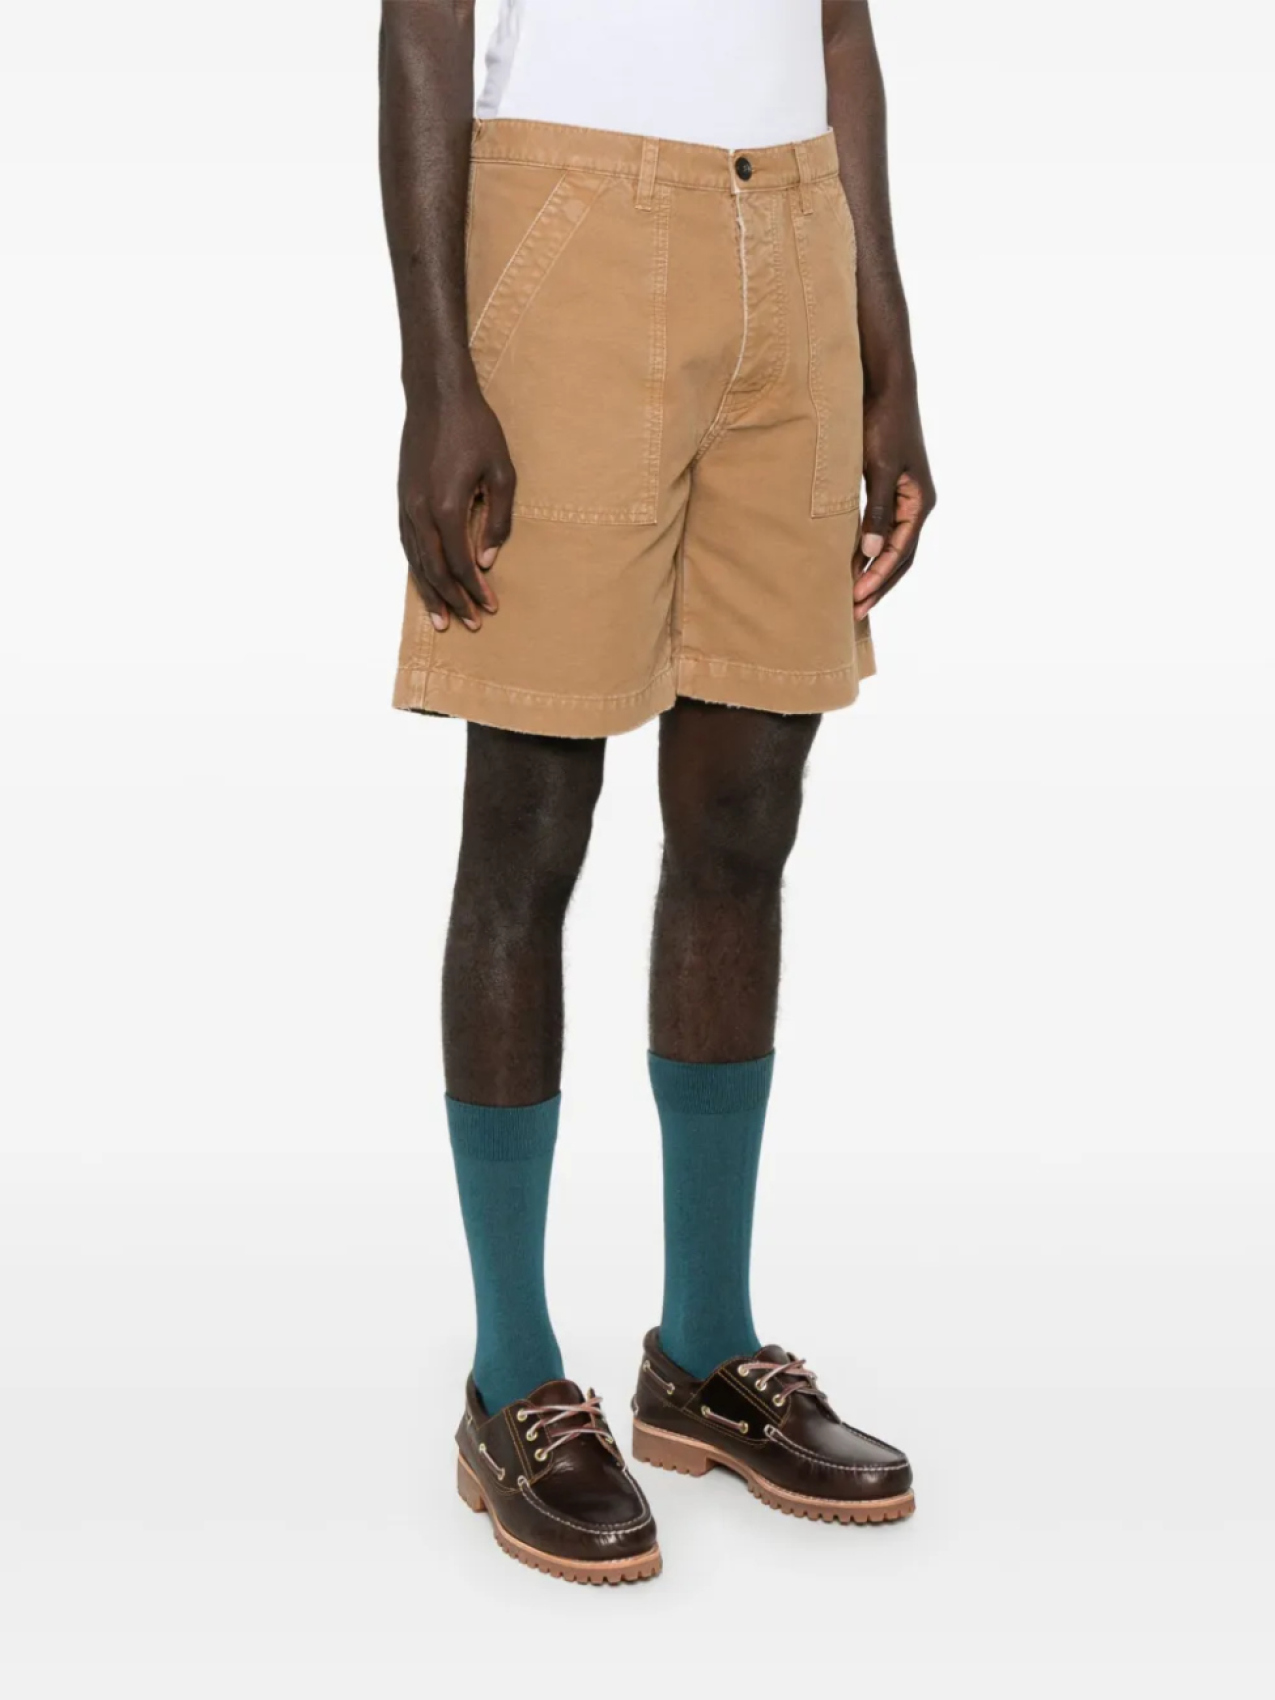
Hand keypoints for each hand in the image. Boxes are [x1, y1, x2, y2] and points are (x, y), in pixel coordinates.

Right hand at [397, 384, 515, 631]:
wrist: (436, 395)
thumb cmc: (475, 428)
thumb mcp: (502, 472)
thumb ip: (498, 519)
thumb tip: (488, 559)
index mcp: (447, 508)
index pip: (462, 564)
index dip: (476, 590)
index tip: (491, 608)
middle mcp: (420, 512)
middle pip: (436, 571)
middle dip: (454, 601)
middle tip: (470, 624)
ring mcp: (406, 506)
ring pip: (417, 561)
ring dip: (430, 592)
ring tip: (441, 619)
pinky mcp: (402, 498)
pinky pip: (408, 544)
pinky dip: (417, 568)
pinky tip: (425, 581)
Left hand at [853, 387, 935, 617]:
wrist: (886, 387)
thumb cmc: (884, 424)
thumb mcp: (879, 468)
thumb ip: (877, 511)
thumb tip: (872, 553)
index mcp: (920, 503)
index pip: (901, 553)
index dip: (878, 578)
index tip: (856, 599)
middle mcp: (917, 505)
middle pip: (901, 559)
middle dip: (879, 586)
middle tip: (854, 613)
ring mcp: (905, 499)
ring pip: (894, 548)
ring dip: (876, 574)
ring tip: (854, 598)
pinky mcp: (890, 490)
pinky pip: (883, 531)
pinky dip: (870, 552)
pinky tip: (853, 563)